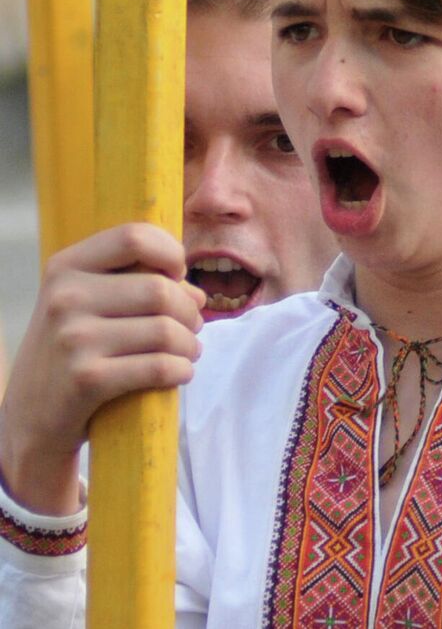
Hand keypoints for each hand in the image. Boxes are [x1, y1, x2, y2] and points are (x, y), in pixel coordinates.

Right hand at [0, 224, 203, 515]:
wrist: (30, 419)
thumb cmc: (72, 352)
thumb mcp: (86, 305)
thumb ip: (137, 285)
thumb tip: (197, 294)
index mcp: (65, 268)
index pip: (134, 236)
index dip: (170, 252)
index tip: (177, 275)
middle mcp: (64, 298)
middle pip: (161, 290)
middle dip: (190, 311)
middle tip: (192, 327)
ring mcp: (72, 340)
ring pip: (166, 330)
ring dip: (190, 345)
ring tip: (187, 352)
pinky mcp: (86, 380)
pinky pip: (158, 367)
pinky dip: (181, 370)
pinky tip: (179, 373)